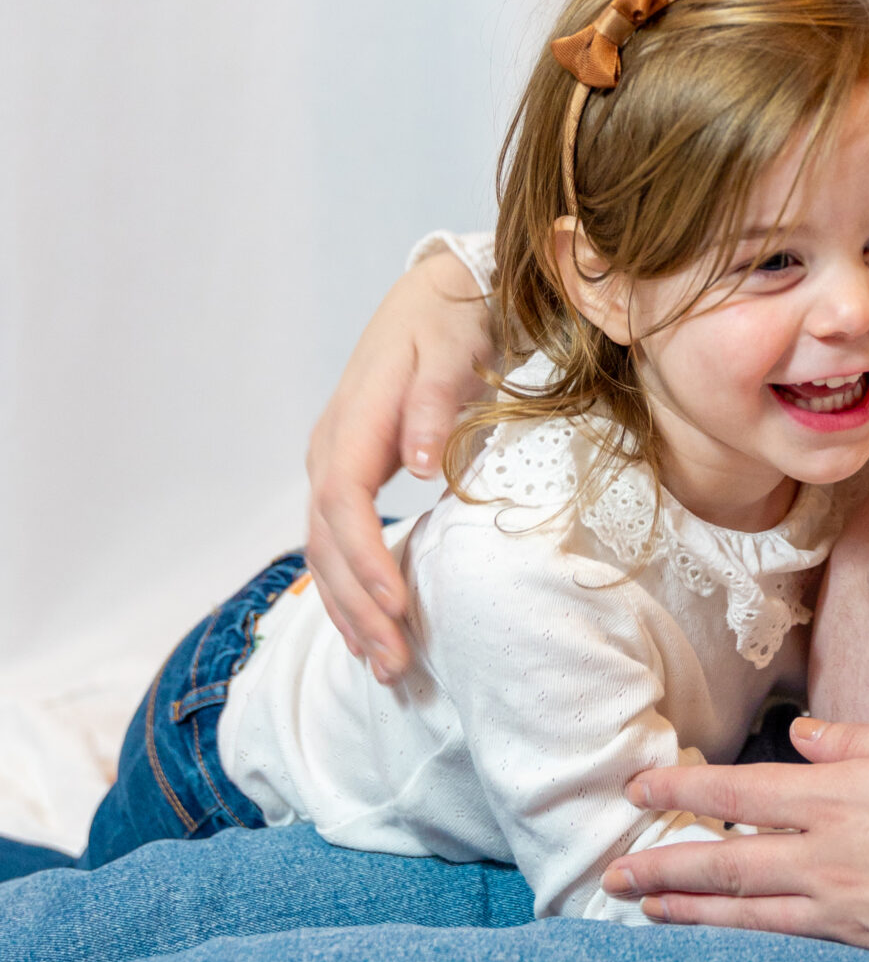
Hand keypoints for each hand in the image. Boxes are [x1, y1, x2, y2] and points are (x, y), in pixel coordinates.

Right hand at [304, 251, 494, 678]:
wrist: (440, 293)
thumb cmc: (451, 321)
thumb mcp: (451, 351)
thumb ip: (433, 407)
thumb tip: (418, 466)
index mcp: (352, 424)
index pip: (344, 504)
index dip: (366, 560)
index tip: (397, 606)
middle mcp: (331, 450)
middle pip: (327, 543)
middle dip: (358, 608)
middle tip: (396, 663)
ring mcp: (334, 466)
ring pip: (325, 553)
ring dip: (350, 613)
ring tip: (385, 668)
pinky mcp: (350, 477)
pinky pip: (337, 546)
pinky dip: (351, 592)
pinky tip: (372, 631)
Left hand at [602, 719, 868, 961]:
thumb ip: (855, 742)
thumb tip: (802, 739)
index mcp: (843, 794)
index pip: (742, 789)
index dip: (684, 790)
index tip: (638, 790)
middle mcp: (831, 852)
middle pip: (726, 857)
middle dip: (663, 864)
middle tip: (613, 872)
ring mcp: (846, 905)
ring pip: (746, 907)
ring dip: (688, 908)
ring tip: (645, 909)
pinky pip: (788, 940)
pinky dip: (742, 937)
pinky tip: (719, 937)